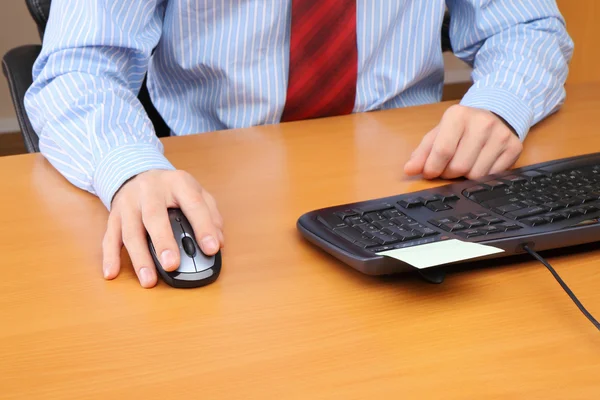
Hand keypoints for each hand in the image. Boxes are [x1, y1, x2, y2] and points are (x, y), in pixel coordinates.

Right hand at [102, 170, 223, 287]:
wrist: (139, 172)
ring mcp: (129, 202)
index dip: (204, 227)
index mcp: (177, 182)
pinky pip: (110, 236)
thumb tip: (218, 241)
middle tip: (172, 264)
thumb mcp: (196, 192)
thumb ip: (210, 215)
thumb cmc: (172, 189)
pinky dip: (110, 256)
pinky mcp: (114, 215)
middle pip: (154, 216)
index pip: (193, 204)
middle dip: (163, 242)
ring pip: (131, 230)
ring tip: (149, 280)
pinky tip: (112, 272)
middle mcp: (150, 190)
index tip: (211, 249)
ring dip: (139, 257)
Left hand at [404, 105, 522, 179]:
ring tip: (465, 164)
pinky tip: (480, 164)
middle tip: (448, 168)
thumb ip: (422, 152)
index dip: (433, 168)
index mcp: (458, 115)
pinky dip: (483, 177)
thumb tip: (409, 170)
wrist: (496, 115)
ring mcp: (500, 135)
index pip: (442, 150)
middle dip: (449, 173)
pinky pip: (493, 176)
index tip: (430, 173)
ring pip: (476, 174)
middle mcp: (482, 123)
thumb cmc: (461, 128)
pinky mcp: (514, 147)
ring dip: (465, 177)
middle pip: (459, 166)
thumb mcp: (439, 134)